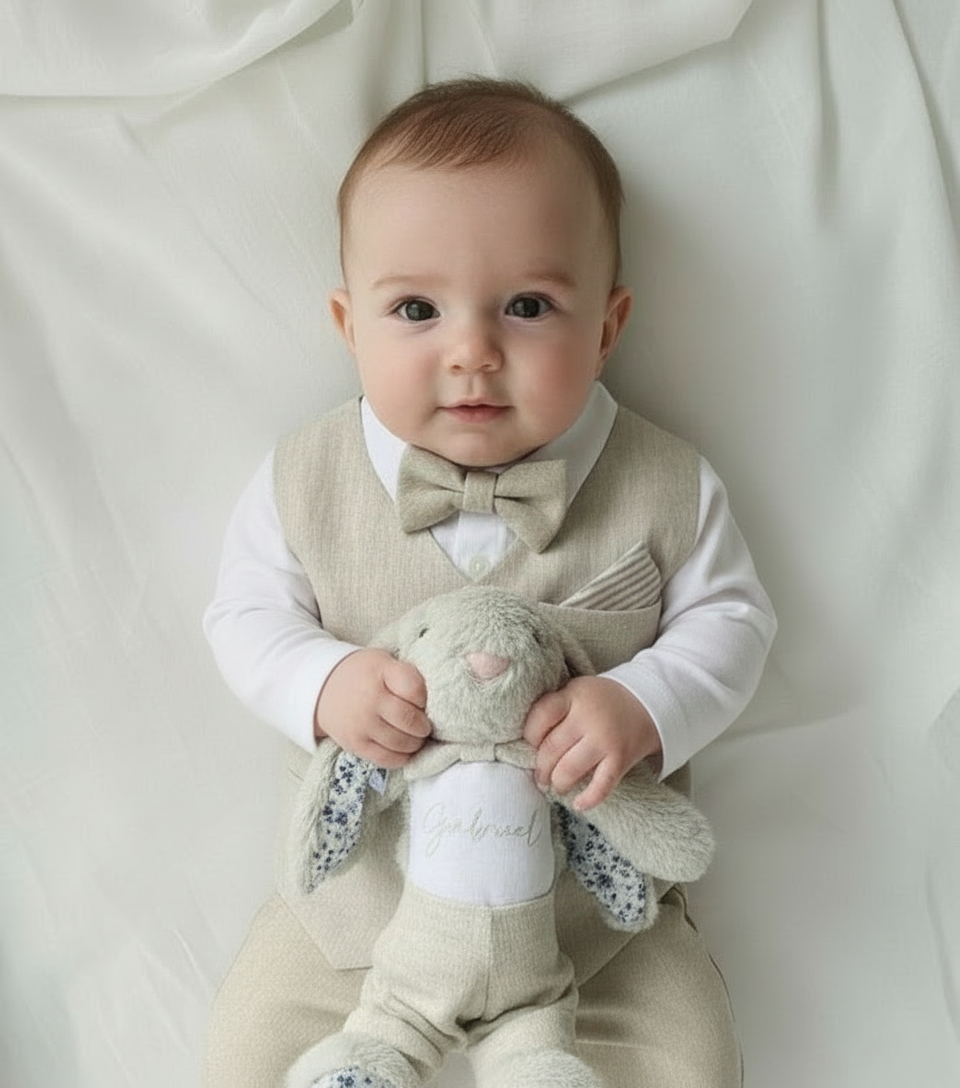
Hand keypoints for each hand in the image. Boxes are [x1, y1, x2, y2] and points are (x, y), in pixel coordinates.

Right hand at [314, 648, 430, 767]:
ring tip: (414, 736)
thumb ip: (406, 676)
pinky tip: (403, 748)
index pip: (414, 689)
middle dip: (424, 726)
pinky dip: (402, 757)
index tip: (422, 701)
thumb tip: (434, 702)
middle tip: (423, 724)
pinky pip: (387, 759)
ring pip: (402, 742)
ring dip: (415, 743)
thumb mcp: (384, 661)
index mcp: (381, 672)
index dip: (425, 698)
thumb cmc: (364, 674)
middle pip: (410, 720)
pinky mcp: (355, 744)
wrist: (323, 688)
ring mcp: (361, 723)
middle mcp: (370, 699)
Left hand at [524, 676, 662, 810]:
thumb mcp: (577, 691)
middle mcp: (589, 717)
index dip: (530, 735)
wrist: (649, 702)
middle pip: (551, 748)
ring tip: (557, 785)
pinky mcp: (621, 759)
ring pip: (569, 769)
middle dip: (541, 767)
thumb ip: (556, 708)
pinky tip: (579, 805)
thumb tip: (528, 743)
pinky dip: (588, 799)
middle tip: (541, 775)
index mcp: (574, 696)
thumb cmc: (603, 701)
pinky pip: (601, 785)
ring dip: (558, 783)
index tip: (532, 745)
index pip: (540, 717)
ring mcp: (605, 739)